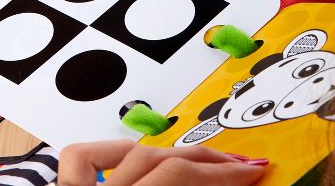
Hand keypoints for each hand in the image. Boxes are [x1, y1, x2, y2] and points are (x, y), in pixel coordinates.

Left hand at [57, 140, 267, 185]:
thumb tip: (217, 181)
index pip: (176, 177)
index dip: (220, 175)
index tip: (251, 173)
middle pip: (155, 160)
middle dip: (205, 163)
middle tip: (242, 166)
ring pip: (129, 154)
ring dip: (173, 155)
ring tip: (206, 162)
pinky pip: (82, 157)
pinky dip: (114, 153)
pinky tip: (143, 154)